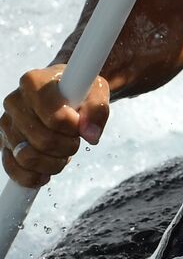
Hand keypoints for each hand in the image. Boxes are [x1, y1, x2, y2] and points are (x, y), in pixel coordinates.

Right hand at [1, 65, 108, 188]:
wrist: (65, 90)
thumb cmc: (79, 89)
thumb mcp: (97, 91)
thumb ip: (97, 110)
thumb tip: (91, 135)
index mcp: (34, 82)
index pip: (55, 118)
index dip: (73, 127)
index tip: (80, 123)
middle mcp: (14, 102)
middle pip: (43, 140)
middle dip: (67, 147)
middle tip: (76, 140)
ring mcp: (6, 124)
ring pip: (28, 157)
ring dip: (54, 163)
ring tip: (64, 153)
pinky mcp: (3, 143)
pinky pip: (13, 169)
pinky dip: (32, 176)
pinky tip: (46, 173)